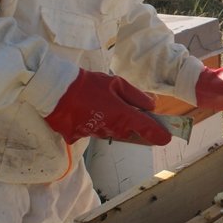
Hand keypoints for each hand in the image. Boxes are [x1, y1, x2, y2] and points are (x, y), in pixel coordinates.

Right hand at [43, 69, 171, 145]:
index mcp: (122, 114)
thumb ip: (136, 96)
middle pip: (128, 131)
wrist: (56, 90)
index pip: (146, 128)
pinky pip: (94, 131)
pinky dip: (94, 123)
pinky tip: (87, 110)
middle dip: (131, 124)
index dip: (158, 134)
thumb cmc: (89, 84)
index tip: (167, 138)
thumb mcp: (116, 83)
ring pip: (112, 131)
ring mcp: (95, 134)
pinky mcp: (80, 136)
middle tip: (126, 109)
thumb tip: (152, 105)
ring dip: (112, 123)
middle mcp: (111, 128)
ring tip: (102, 105)